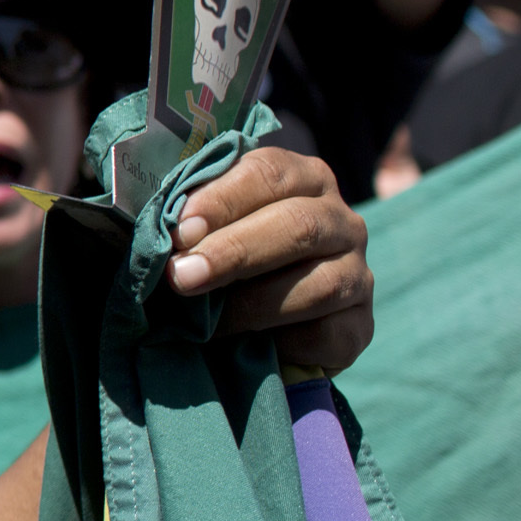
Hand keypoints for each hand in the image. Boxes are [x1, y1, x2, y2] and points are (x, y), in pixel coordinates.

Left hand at [165, 147, 371, 372]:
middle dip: (234, 251)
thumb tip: (160, 229)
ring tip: (206, 321)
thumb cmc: (224, 260)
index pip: (269, 173)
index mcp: (303, 179)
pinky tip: (253, 346)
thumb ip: (192, 219)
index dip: (224, 199)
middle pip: (299, 225)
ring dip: (254, 303)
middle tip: (182, 275)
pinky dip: (286, 342)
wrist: (260, 328)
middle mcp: (341, 221)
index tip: (181, 228)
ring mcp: (358, 274)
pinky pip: (329, 333)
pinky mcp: (360, 327)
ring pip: (321, 284)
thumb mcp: (208, 229)